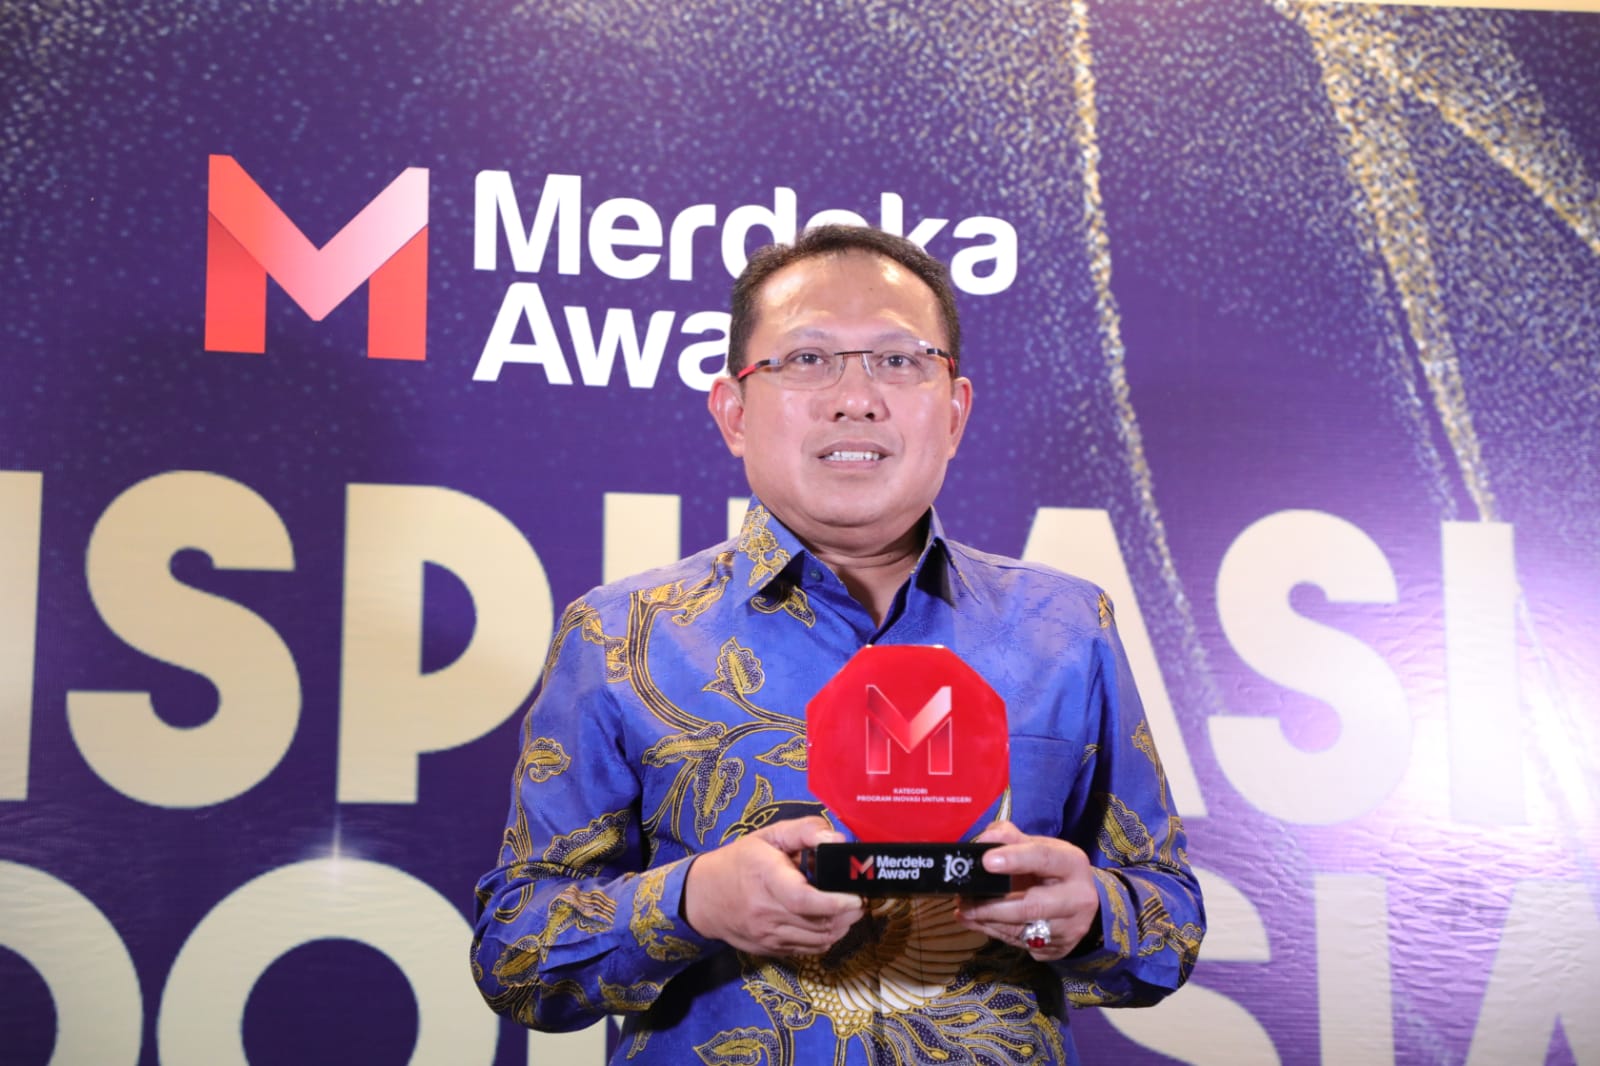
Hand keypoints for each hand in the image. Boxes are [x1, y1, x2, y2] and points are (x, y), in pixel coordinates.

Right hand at [683, 816, 864, 955]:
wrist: (702, 898)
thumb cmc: (738, 862)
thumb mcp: (767, 836)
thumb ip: (804, 831)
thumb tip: (838, 840)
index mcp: (767, 878)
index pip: (804, 899)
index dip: (836, 902)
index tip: (855, 896)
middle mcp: (767, 912)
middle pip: (819, 924)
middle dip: (848, 914)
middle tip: (859, 899)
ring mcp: (769, 936)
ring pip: (818, 941)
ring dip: (841, 927)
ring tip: (848, 910)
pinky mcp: (771, 949)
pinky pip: (808, 950)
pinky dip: (826, 939)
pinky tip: (830, 923)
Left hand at [954, 820, 1099, 961]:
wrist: (1081, 901)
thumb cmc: (1054, 869)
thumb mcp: (1039, 846)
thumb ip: (1010, 838)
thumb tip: (983, 840)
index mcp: (1073, 864)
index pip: (1043, 858)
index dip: (1014, 859)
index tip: (985, 861)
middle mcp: (1077, 899)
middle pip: (1031, 906)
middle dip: (992, 906)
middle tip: (963, 900)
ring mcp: (1069, 928)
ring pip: (1021, 931)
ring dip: (986, 921)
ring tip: (963, 910)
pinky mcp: (1058, 949)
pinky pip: (1020, 944)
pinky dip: (994, 933)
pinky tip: (976, 922)